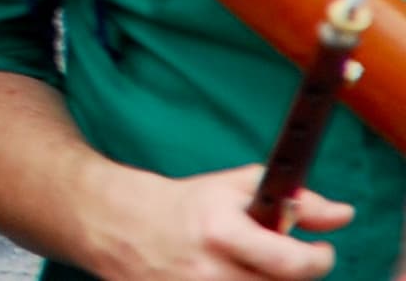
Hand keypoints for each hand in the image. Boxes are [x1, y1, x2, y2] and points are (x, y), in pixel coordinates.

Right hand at [90, 163, 346, 279]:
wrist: (117, 224)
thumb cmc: (183, 205)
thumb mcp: (235, 189)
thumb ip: (295, 200)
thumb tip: (343, 215)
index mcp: (221, 232)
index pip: (295, 264)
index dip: (319, 259)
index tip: (320, 250)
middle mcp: (209, 271)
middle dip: (290, 275)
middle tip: (278, 260)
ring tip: (251, 270)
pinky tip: (235, 279)